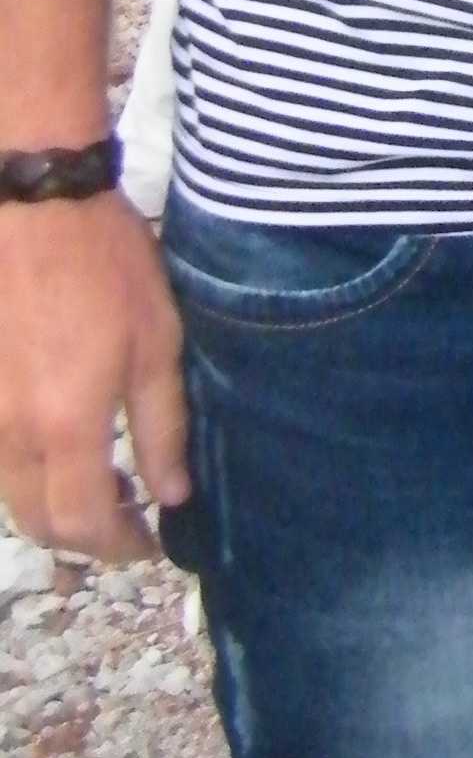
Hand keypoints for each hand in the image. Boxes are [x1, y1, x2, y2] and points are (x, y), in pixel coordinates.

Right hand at [0, 192, 189, 562]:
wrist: (38, 211)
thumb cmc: (109, 268)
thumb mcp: (157, 343)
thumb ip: (162, 427)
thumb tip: (171, 495)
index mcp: (65, 426)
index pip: (85, 522)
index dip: (119, 547)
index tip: (150, 545)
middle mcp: (13, 435)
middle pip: (40, 522)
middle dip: (86, 536)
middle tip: (131, 517)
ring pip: (12, 496)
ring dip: (56, 507)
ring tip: (106, 481)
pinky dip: (31, 474)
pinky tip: (66, 446)